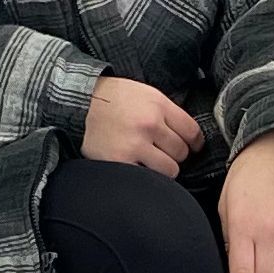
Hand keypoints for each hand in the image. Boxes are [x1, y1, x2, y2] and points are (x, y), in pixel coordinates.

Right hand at [81, 76, 202, 176]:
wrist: (79, 104)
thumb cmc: (113, 100)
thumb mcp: (145, 94)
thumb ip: (167, 112)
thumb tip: (190, 134)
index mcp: (158, 105)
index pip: (192, 132)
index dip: (194, 143)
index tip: (191, 147)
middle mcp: (150, 124)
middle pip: (182, 153)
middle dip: (175, 155)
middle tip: (162, 152)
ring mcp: (135, 144)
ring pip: (170, 170)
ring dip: (163, 168)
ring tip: (150, 161)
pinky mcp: (121, 161)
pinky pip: (148, 178)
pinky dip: (146, 176)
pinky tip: (139, 167)